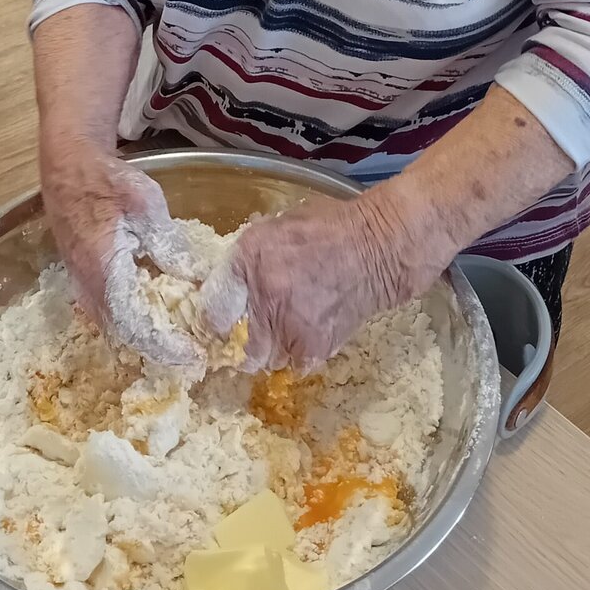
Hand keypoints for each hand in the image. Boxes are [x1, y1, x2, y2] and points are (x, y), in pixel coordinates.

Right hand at [40, 132, 201, 369]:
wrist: (69, 169)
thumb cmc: (107, 183)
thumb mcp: (146, 204)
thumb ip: (168, 244)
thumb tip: (194, 279)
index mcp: (103, 273)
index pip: (135, 327)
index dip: (165, 347)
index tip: (194, 357)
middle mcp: (88, 290)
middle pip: (126, 336)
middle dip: (161, 349)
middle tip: (197, 354)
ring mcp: (83, 288)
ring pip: (117, 328)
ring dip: (149, 338)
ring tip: (183, 340)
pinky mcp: (86, 282)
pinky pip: (112, 314)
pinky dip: (137, 323)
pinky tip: (161, 316)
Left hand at [201, 183, 448, 370]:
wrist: (378, 250)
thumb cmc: (326, 231)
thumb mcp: (276, 228)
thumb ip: (245, 257)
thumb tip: (222, 285)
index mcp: (250, 258)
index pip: (211, 306)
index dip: (211, 315)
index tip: (216, 318)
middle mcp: (265, 295)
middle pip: (229, 340)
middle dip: (234, 336)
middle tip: (246, 326)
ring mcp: (288, 327)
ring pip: (259, 355)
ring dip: (264, 344)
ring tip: (282, 323)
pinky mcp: (311, 350)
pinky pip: (288, 361)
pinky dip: (292, 350)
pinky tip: (304, 327)